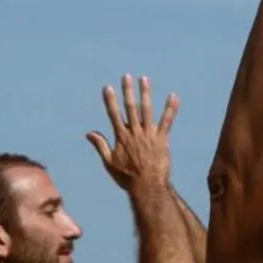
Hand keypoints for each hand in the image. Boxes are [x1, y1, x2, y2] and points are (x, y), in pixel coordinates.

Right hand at [87, 74, 177, 195]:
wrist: (147, 185)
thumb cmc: (127, 177)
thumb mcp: (109, 162)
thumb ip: (100, 145)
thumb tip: (89, 133)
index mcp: (121, 137)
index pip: (114, 115)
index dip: (110, 100)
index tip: (108, 87)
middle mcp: (135, 133)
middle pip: (130, 108)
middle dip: (127, 91)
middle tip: (126, 76)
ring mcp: (149, 134)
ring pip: (147, 110)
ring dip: (145, 93)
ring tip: (144, 79)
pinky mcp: (162, 139)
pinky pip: (167, 121)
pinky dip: (170, 108)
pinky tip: (173, 96)